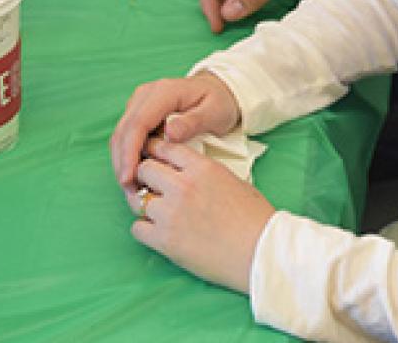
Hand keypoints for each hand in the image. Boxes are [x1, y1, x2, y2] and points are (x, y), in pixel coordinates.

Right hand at [111, 72, 241, 189]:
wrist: (218, 91)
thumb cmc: (219, 102)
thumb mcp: (215, 112)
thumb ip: (193, 122)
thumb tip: (169, 133)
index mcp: (164, 92)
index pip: (138, 123)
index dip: (129, 152)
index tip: (129, 177)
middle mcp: (146, 95)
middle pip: (123, 131)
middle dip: (122, 162)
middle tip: (129, 188)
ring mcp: (139, 103)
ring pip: (120, 135)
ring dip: (122, 161)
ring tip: (131, 186)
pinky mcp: (138, 113)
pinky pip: (127, 136)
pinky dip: (127, 156)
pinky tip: (135, 174)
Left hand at [130, 137, 273, 293]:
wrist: (260, 250)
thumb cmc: (255, 218)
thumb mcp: (234, 181)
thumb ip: (205, 174)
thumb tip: (186, 174)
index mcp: (203, 168)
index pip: (165, 147)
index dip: (156, 151)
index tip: (154, 158)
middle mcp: (183, 186)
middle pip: (144, 169)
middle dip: (147, 177)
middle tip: (153, 187)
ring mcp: (170, 213)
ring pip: (137, 200)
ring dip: (145, 204)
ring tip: (158, 213)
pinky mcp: (164, 239)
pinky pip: (137, 228)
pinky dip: (145, 229)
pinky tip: (159, 232)